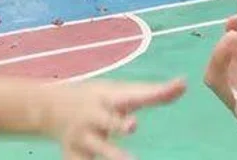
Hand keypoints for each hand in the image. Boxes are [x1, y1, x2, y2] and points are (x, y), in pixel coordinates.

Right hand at [36, 77, 185, 159]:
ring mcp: (82, 137)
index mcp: (109, 98)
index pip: (130, 96)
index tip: (150, 109)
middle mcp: (94, 116)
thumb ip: (154, 93)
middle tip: (132, 126)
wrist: (51, 108)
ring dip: (112, 154)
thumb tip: (185, 84)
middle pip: (108, 121)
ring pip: (97, 147)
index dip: (148, 97)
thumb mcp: (123, 92)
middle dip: (118, 124)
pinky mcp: (73, 155)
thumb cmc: (99, 100)